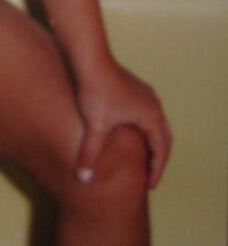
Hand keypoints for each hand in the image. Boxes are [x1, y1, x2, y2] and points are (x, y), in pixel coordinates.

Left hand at [74, 57, 171, 188]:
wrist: (90, 59)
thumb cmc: (96, 91)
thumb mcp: (94, 127)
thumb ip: (90, 154)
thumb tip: (83, 179)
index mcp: (151, 116)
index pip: (161, 150)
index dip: (156, 170)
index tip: (149, 186)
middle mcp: (153, 104)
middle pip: (163, 137)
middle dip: (157, 158)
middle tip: (148, 176)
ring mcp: (144, 94)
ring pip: (155, 124)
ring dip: (151, 142)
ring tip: (140, 158)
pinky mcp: (133, 87)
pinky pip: (145, 114)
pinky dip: (143, 129)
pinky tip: (128, 134)